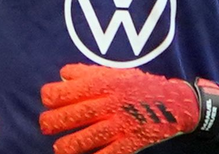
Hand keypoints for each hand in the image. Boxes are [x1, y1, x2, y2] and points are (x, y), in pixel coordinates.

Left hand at [40, 64, 203, 153]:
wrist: (174, 102)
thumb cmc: (138, 86)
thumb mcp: (113, 72)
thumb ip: (86, 73)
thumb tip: (62, 76)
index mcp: (105, 83)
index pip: (69, 90)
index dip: (52, 96)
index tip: (47, 101)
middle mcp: (112, 103)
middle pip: (75, 114)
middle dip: (54, 122)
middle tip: (45, 125)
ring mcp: (122, 124)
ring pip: (89, 137)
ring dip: (69, 145)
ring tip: (59, 148)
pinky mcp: (132, 142)